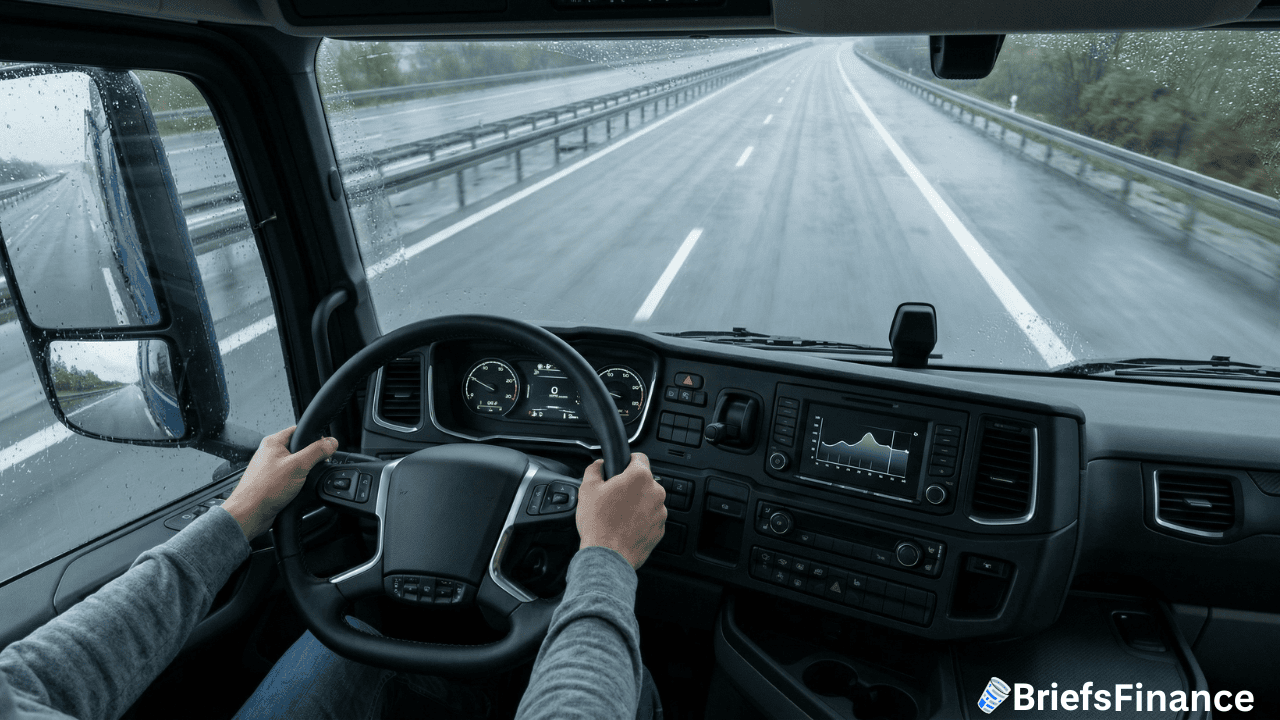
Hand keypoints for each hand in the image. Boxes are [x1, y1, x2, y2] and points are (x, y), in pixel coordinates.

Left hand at [222, 426, 337, 539]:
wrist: (250, 514)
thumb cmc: (264, 489)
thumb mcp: (298, 466)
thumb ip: (317, 452)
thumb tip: (331, 442)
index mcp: (273, 442)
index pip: (298, 430)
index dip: (314, 437)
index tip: (325, 447)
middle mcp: (270, 453)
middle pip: (299, 449)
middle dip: (310, 459)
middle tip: (312, 468)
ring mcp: (270, 468)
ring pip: (295, 465)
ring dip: (303, 473)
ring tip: (302, 481)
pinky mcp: (272, 482)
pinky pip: (290, 478)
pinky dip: (297, 483)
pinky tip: (297, 490)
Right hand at [576, 453, 665, 569]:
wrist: (608, 556)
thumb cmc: (598, 524)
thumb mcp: (587, 488)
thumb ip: (595, 469)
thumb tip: (599, 464)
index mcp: (640, 477)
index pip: (640, 458)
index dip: (628, 462)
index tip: (622, 469)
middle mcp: (655, 492)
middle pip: (644, 481)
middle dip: (631, 486)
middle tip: (613, 497)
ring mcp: (660, 512)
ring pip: (648, 500)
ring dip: (637, 503)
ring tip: (618, 515)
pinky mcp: (660, 529)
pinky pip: (651, 518)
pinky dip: (641, 520)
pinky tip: (625, 526)